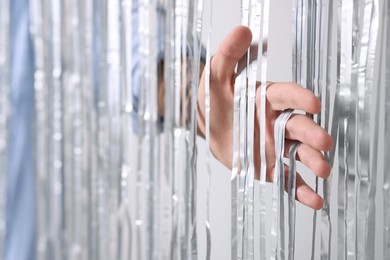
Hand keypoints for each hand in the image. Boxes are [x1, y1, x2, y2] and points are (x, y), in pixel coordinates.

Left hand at [197, 26, 332, 209]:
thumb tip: (241, 31)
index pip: (287, 96)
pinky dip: (301, 189)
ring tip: (323, 170)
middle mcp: (276, 121)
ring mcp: (274, 145)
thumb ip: (227, 55)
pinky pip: (287, 177)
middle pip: (298, 126)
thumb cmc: (214, 98)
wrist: (208, 124)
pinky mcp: (269, 166)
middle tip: (323, 142)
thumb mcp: (215, 75)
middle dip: (311, 133)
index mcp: (266, 98)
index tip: (314, 103)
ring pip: (297, 152)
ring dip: (311, 160)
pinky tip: (314, 200)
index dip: (300, 98)